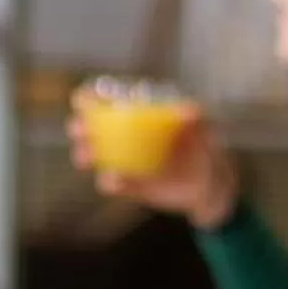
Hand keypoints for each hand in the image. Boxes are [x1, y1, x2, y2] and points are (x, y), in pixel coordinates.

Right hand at [71, 105, 239, 228]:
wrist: (210, 188)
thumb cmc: (208, 152)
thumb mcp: (207, 134)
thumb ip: (198, 122)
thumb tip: (188, 109)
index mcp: (139, 118)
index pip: (110, 103)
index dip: (92, 100)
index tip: (83, 99)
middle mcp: (126, 139)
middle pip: (95, 130)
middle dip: (80, 127)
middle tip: (77, 130)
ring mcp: (126, 163)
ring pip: (97, 156)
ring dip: (85, 155)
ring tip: (83, 158)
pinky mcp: (131, 186)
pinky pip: (115, 184)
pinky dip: (110, 183)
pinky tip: (110, 180)